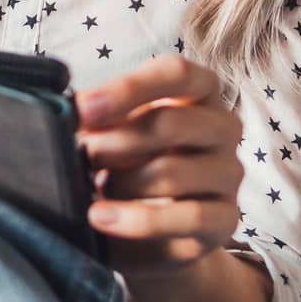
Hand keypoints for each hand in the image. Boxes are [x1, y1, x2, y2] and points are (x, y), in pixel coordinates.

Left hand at [74, 54, 243, 280]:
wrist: (144, 229)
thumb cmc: (125, 162)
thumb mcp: (110, 131)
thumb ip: (98, 115)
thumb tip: (71, 109)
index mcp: (197, 90)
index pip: (175, 72)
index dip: (127, 88)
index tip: (82, 109)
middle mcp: (222, 127)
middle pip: (171, 123)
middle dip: (114, 142)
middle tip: (83, 157)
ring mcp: (229, 173)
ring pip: (173, 172)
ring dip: (121, 183)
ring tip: (97, 190)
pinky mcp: (227, 218)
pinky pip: (188, 217)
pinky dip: (137, 220)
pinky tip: (103, 218)